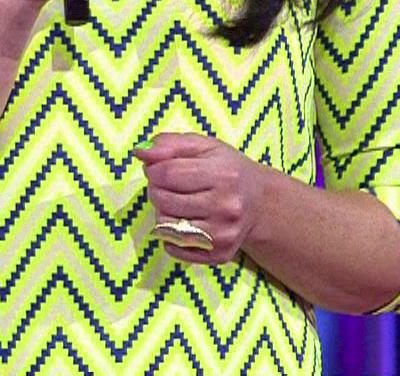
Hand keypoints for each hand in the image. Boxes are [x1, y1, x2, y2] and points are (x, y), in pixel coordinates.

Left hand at [134, 132, 269, 264]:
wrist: (259, 203)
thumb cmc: (227, 170)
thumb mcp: (203, 147)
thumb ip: (169, 144)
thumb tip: (140, 151)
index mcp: (224, 175)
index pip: (167, 173)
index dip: (153, 170)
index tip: (156, 169)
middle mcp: (226, 207)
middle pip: (164, 200)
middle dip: (156, 190)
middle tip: (166, 186)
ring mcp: (223, 234)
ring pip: (165, 226)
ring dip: (162, 212)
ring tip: (176, 202)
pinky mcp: (219, 255)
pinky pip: (174, 248)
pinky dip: (169, 235)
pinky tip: (183, 221)